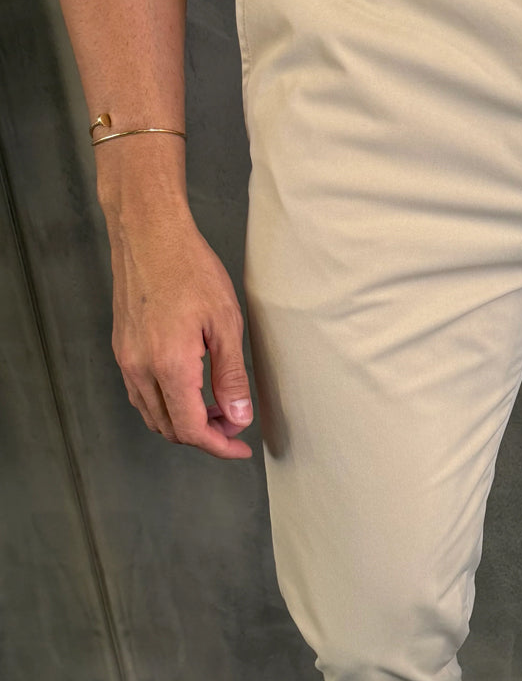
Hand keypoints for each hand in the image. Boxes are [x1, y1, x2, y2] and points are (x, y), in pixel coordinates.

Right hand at [107, 204, 254, 459]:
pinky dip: (166, 405)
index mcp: (169, 366)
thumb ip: (231, 377)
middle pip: (170, 428)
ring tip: (217, 408)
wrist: (148, 233)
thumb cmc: (189, 268)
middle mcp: (140, 368)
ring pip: (152, 415)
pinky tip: (190, 390)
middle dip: (205, 436)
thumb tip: (238, 417)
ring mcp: (126, 360)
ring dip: (184, 422)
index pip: (192, 429)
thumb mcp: (225, 324)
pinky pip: (141, 395)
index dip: (219, 446)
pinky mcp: (121, 349)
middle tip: (234, 425)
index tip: (240, 447)